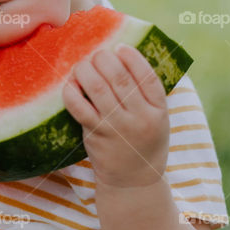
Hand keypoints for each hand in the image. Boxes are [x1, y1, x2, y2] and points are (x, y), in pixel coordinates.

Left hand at [62, 43, 169, 187]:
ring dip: (85, 69)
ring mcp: (116, 127)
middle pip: (119, 78)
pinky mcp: (95, 135)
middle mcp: (139, 118)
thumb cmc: (144, 142)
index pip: (147, 77)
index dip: (132, 58)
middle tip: (97, 55)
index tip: (120, 47)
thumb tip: (124, 56)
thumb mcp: (158, 119)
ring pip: (97, 88)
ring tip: (82, 65)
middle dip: (104, 59)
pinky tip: (71, 83)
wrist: (133, 181)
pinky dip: (72, 91)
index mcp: (159, 111)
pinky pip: (79, 107)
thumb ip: (147, 94)